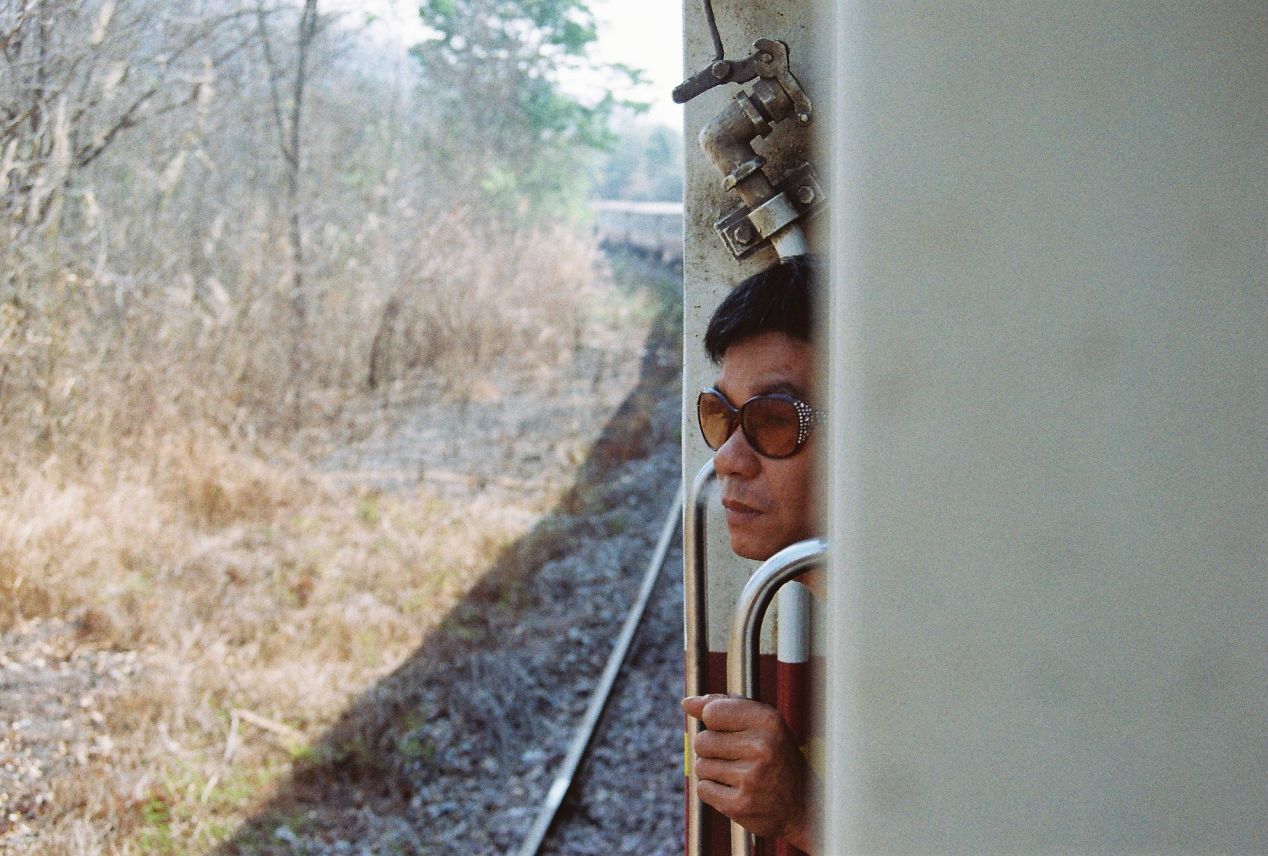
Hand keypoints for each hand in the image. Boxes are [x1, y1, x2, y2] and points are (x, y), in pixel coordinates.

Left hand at [681, 694, 818, 850]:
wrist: (804, 805)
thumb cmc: (776, 756)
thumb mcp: (760, 722)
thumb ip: (724, 706)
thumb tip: (687, 703)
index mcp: (768, 720)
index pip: (712, 712)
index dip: (714, 722)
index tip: (729, 731)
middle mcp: (762, 747)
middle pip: (701, 741)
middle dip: (711, 749)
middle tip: (735, 756)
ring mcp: (751, 778)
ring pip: (700, 766)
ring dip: (712, 771)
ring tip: (737, 774)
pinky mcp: (740, 805)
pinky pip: (702, 789)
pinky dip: (713, 791)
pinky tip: (734, 790)